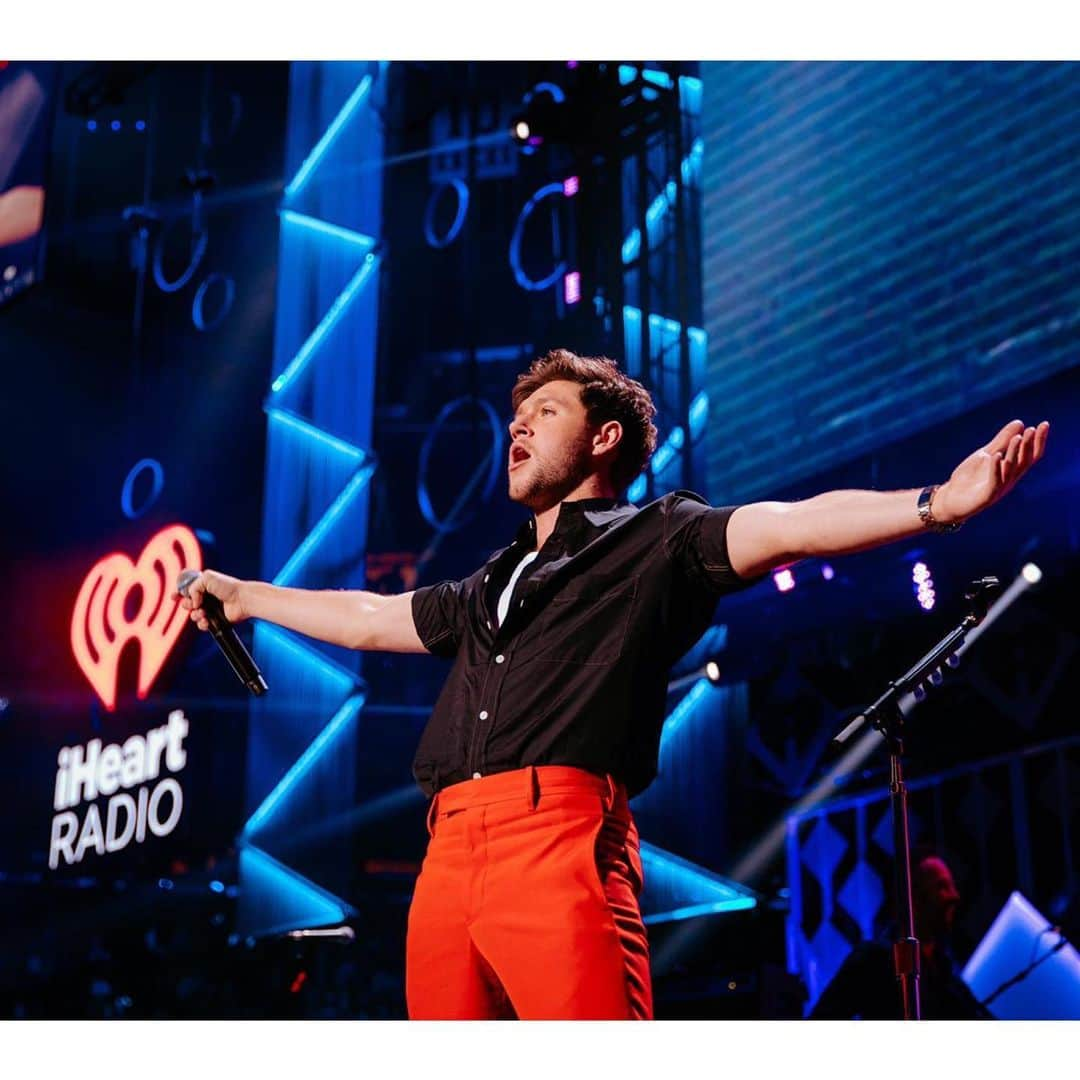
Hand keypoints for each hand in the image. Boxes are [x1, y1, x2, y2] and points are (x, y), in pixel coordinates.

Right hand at [172, 569, 247, 630]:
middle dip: (187, 605)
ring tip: (203, 613)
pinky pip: (201, 625)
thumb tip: (193, 602)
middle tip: (194, 604)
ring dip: (195, 615)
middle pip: (186, 604)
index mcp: (203, 586)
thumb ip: (193, 587)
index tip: (174, 597)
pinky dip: (202, 624)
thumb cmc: (228, 586)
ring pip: (193, 615)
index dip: (178, 593)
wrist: (242, 599)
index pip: (186, 589)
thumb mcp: (207, 578)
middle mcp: (205, 597)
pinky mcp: (214, 620)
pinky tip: (207, 621)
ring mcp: (210, 609)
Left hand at [933, 419, 1048, 524]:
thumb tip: (1020, 423)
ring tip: (1018, 437)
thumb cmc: (969, 478)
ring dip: (1014, 453)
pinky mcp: (987, 496)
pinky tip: (996, 455)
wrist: (949, 500)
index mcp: (1011, 470)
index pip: (1030, 455)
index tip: (1044, 424)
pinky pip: (994, 482)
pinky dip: (995, 468)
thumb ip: (1002, 441)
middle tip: (1032, 429)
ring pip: (1010, 470)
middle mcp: (1009, 479)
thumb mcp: (986, 455)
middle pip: (1024, 461)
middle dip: (1029, 445)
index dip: (1038, 441)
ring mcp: (999, 488)